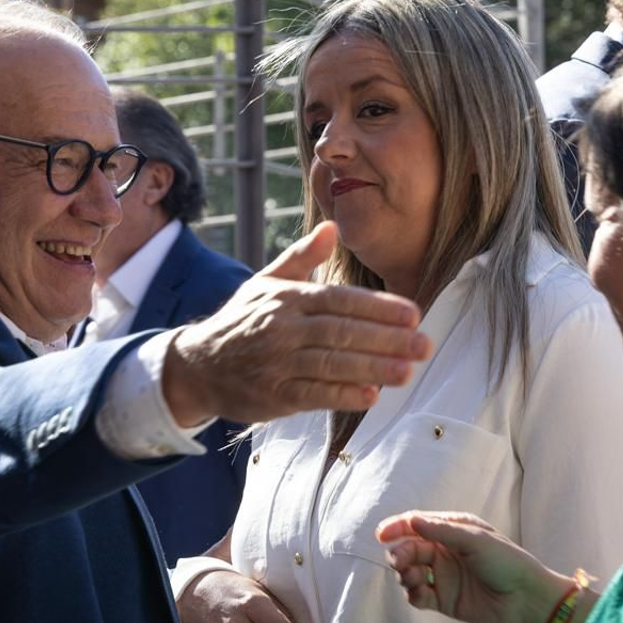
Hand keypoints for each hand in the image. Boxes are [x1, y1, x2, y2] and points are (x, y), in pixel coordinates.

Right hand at [161, 222, 432, 424]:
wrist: (199, 366)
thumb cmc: (242, 321)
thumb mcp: (266, 282)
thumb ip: (303, 256)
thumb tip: (332, 227)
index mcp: (287, 299)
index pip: (339, 300)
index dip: (377, 308)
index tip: (413, 313)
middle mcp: (283, 329)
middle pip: (341, 333)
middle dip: (386, 339)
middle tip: (424, 344)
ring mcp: (278, 364)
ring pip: (332, 365)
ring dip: (373, 369)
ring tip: (408, 370)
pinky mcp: (275, 396)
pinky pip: (314, 395)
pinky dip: (343, 395)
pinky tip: (371, 395)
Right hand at [375, 511, 565, 622]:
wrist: (524, 598)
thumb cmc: (506, 562)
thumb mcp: (476, 540)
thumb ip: (442, 531)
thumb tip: (412, 521)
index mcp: (452, 531)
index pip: (416, 525)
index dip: (397, 527)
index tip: (382, 534)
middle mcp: (444, 552)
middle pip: (408, 548)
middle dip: (399, 553)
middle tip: (400, 560)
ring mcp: (442, 576)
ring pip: (408, 572)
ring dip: (404, 573)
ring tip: (413, 577)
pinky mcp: (442, 600)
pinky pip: (417, 596)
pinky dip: (413, 593)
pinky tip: (421, 592)